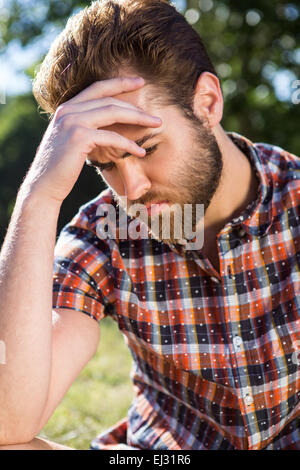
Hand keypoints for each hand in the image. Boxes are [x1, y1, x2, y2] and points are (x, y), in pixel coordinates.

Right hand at [23, 77, 161, 203]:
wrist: (44, 185)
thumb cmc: (61, 168)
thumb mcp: (72, 141)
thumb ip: (85, 128)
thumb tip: (107, 128)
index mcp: (67, 108)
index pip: (98, 88)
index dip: (120, 82)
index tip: (140, 81)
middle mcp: (69, 110)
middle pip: (109, 100)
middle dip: (136, 106)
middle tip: (156, 115)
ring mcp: (73, 122)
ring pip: (113, 112)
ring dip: (139, 119)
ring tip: (156, 125)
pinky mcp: (79, 137)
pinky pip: (111, 136)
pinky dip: (129, 144)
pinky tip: (141, 151)